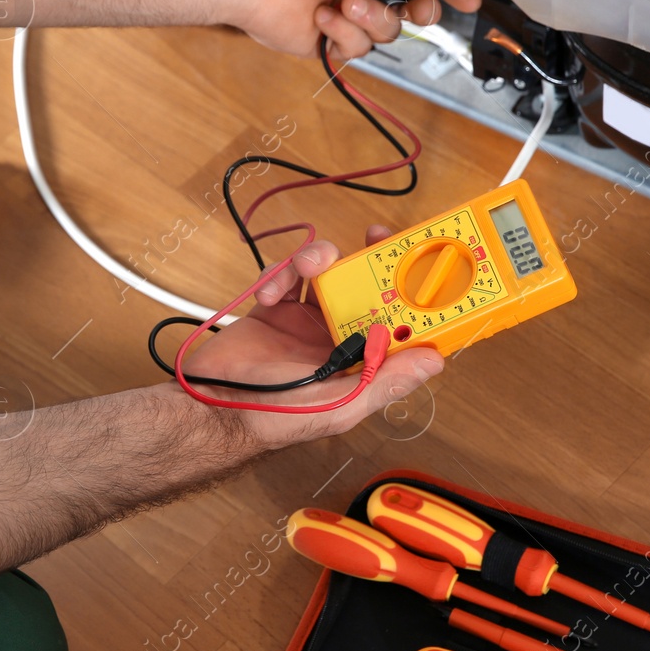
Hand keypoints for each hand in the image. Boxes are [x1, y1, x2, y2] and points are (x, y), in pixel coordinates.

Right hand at [175, 225, 445, 448]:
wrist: (215, 405)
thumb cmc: (280, 416)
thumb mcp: (342, 405)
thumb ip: (386, 381)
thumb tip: (434, 360)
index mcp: (362, 361)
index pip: (396, 323)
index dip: (412, 294)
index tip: (420, 265)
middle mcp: (338, 338)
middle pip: (365, 288)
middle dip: (371, 260)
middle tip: (373, 234)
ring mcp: (306, 320)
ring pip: (326, 273)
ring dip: (319, 260)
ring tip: (307, 264)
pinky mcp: (275, 307)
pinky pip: (286, 276)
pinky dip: (280, 275)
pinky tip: (269, 294)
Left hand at [214, 0, 482, 61]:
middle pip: (414, 10)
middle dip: (417, 9)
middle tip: (410, 4)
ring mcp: (349, 15)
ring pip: (388, 33)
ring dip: (370, 17)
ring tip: (344, 0)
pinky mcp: (331, 41)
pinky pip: (357, 49)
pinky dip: (342, 32)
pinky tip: (322, 16)